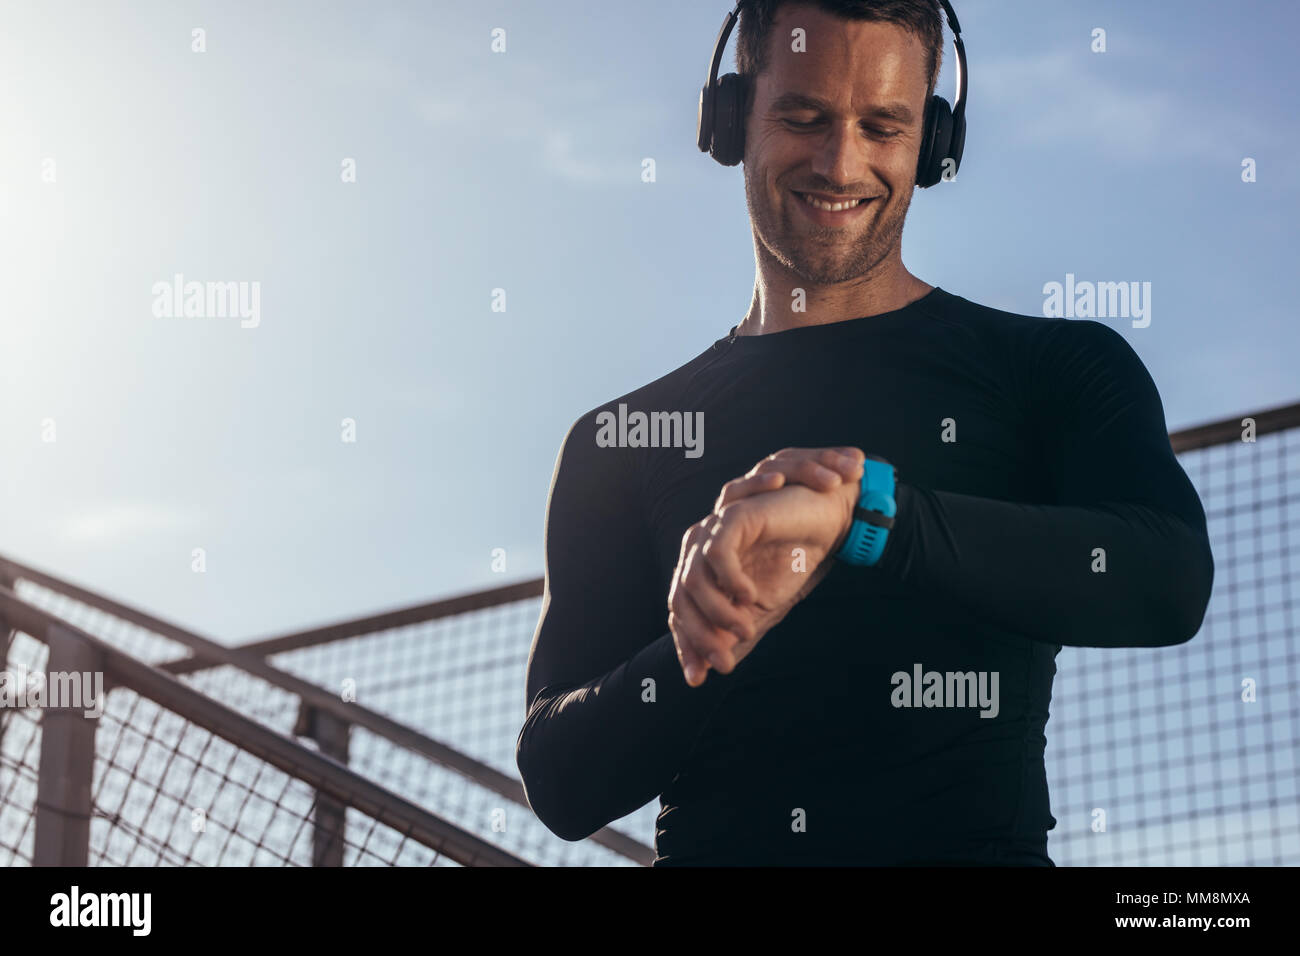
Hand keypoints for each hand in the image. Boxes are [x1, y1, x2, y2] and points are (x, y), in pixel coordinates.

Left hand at [668, 447, 865, 686]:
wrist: (829, 523)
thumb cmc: (794, 560)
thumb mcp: (763, 607)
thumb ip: (735, 631)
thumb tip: (713, 666)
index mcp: (704, 571)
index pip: (680, 610)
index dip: (686, 644)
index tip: (698, 679)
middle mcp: (700, 550)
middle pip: (680, 598)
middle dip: (699, 637)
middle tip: (724, 665)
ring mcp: (713, 532)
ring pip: (693, 580)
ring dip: (717, 613)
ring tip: (745, 630)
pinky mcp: (733, 517)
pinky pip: (717, 553)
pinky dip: (729, 580)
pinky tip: (749, 597)